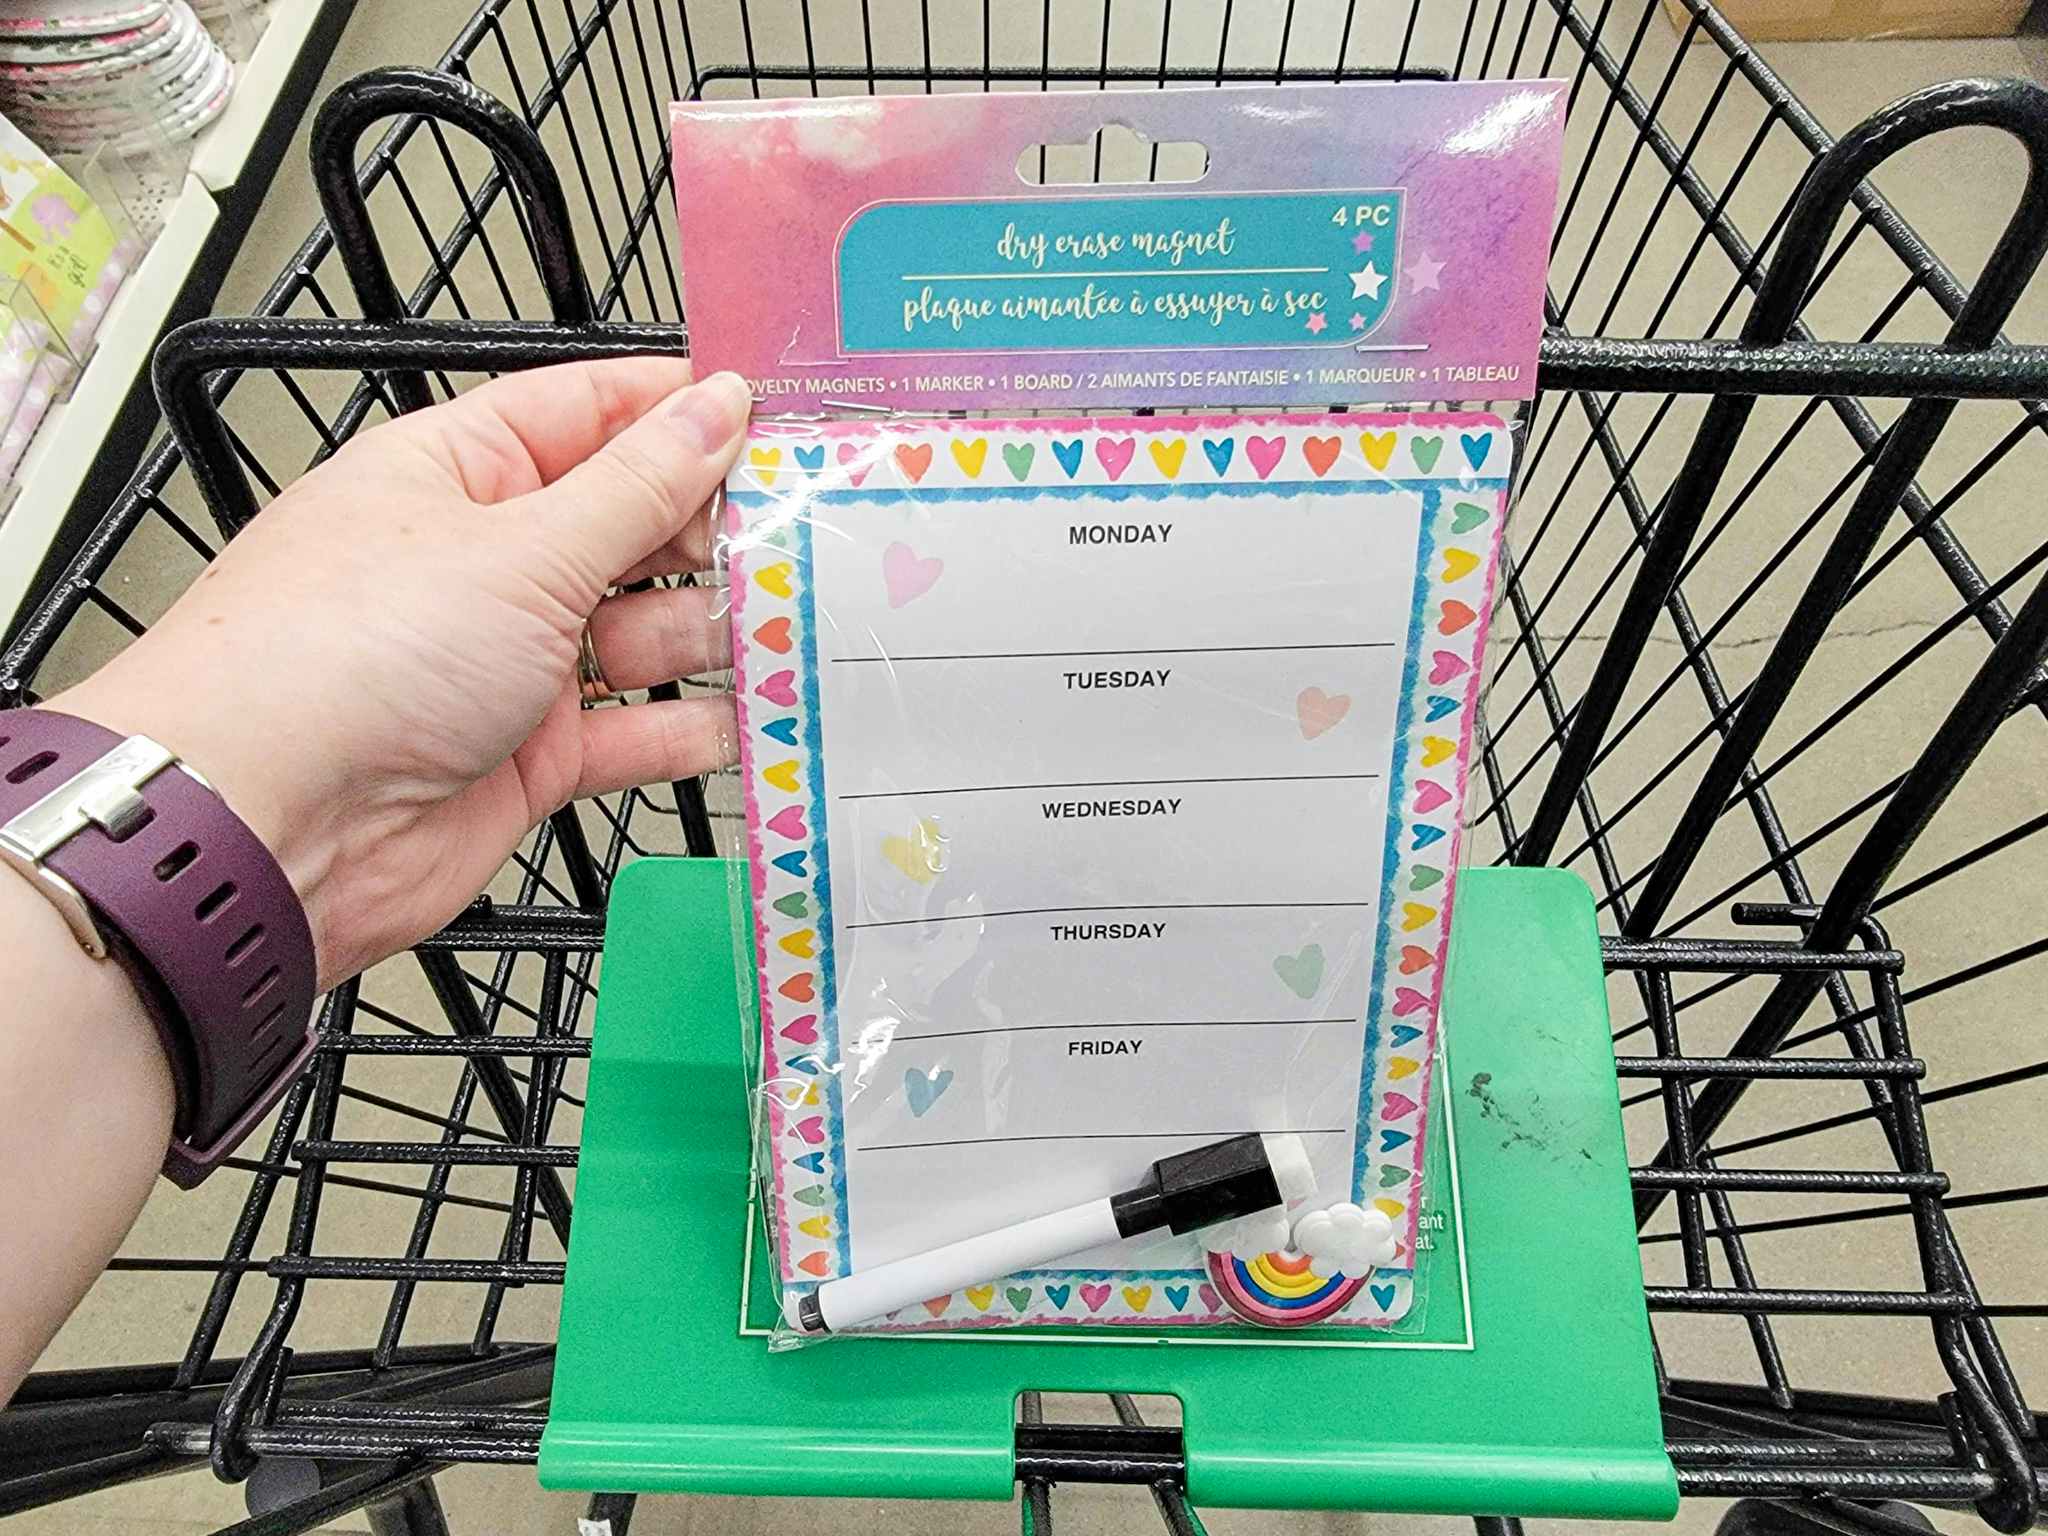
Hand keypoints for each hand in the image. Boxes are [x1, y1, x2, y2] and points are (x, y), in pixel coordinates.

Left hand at [54, 358, 748, 987]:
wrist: (272, 825)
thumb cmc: (355, 652)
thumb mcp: (521, 546)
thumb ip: (639, 484)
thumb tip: (719, 402)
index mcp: (461, 473)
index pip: (590, 413)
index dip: (682, 411)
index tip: (778, 414)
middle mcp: (486, 560)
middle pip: (630, 526)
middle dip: (712, 533)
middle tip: (803, 537)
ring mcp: (509, 662)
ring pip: (642, 633)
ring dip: (709, 633)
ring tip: (786, 631)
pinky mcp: (530, 757)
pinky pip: (631, 734)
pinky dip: (684, 731)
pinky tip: (742, 722)